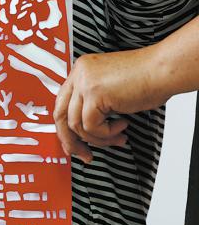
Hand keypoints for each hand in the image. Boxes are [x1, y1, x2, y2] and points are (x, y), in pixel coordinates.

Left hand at [54, 47, 168, 162]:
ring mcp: (85, 83)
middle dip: (71, 140)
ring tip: (117, 137)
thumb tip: (84, 131)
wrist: (163, 70)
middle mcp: (79, 74)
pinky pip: (91, 126)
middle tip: (83, 153)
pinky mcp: (94, 94)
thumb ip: (94, 103)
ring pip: (76, 124)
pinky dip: (107, 133)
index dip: (66, 127)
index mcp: (82, 70)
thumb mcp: (111, 90)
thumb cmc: (147, 79)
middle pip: (61, 114)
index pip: (62, 103)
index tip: (74, 143)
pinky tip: (122, 126)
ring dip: (97, 138)